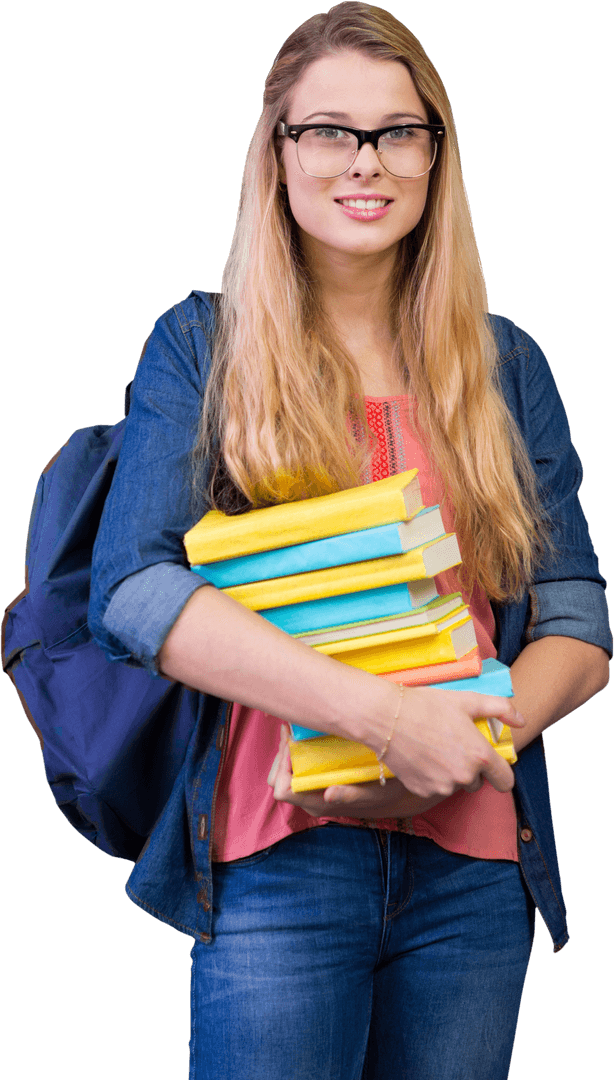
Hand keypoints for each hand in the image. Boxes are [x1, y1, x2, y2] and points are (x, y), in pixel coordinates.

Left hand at [267, 725, 452, 818]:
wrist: (397, 787)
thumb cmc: (386, 788)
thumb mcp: (377, 791)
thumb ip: (353, 794)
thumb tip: (329, 795)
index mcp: (318, 802)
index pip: (283, 789)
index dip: (282, 765)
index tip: (293, 741)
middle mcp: (309, 797)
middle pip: (276, 778)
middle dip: (281, 753)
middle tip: (292, 729)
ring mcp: (311, 787)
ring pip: (282, 770)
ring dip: (286, 749)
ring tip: (297, 728)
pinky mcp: (317, 776)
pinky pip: (295, 763)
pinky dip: (295, 747)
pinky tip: (304, 732)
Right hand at [380, 684, 524, 798]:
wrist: (386, 717)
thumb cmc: (427, 705)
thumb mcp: (467, 700)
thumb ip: (499, 709)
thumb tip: (521, 720)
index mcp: (479, 755)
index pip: (505, 781)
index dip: (501, 774)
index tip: (493, 767)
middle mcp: (464, 776)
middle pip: (477, 783)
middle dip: (470, 768)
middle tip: (454, 746)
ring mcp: (442, 786)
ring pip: (455, 785)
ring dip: (451, 773)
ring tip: (435, 748)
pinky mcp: (422, 791)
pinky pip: (435, 788)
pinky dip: (431, 777)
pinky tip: (421, 757)